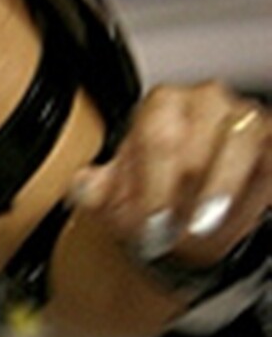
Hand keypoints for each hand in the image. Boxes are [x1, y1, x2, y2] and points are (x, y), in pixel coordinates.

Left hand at [70, 83, 268, 278]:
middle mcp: (206, 101)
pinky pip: (270, 157)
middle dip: (185, 197)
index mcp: (162, 104)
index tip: (150, 224)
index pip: (158, 141)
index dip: (154, 189)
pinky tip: (244, 210)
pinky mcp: (271, 139)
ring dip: (222, 192)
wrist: (186, 212)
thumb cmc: (153, 194)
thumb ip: (95, 189)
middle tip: (175, 235)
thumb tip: (84, 185)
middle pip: (197, 149)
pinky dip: (260, 185)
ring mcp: (245, 118)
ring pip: (242, 144)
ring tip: (205, 227)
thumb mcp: (115, 195)